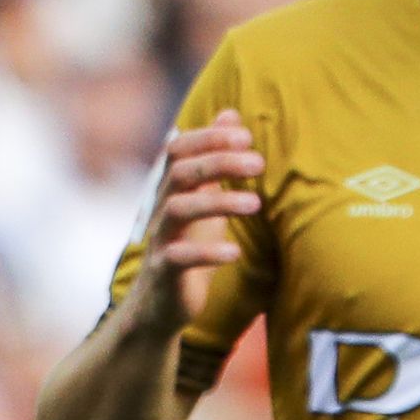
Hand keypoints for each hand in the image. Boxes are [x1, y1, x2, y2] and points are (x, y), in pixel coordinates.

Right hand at [129, 116, 261, 331]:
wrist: (160, 304)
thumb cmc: (189, 244)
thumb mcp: (207, 198)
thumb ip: (215, 160)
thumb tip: (231, 115)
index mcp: (172, 188)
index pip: (179, 149)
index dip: (208, 138)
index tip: (245, 135)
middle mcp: (161, 208)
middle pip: (181, 173)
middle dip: (218, 162)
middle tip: (259, 161)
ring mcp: (160, 239)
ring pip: (178, 209)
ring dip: (218, 202)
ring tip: (256, 202)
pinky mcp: (163, 271)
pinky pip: (179, 256)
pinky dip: (207, 253)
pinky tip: (234, 252)